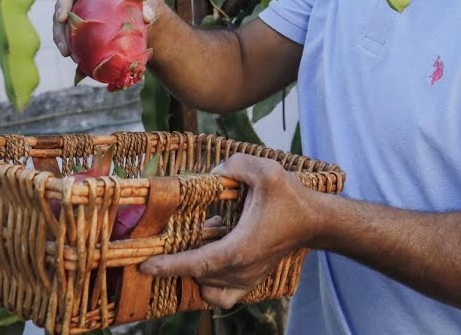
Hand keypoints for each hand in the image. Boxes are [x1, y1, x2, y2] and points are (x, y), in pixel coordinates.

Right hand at [52, 0, 164, 56]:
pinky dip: (78, 54)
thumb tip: (147, 17)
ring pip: (66, 31)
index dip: (62, 3)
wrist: (150, 17)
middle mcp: (83, 0)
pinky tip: (82, 67)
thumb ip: (152, 0)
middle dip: (59, 31)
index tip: (61, 17)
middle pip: (62, 14)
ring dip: (64, 44)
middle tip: (64, 49)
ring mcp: (84, 18)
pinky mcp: (88, 34)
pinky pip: (78, 44)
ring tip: (70, 58)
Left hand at [138, 153, 321, 308]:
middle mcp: (241, 270)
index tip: (146, 265)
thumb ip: (234, 165)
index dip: (170, 266)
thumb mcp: (266, 171)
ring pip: (208, 288)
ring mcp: (246, 279)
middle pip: (198, 276)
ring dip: (195, 270)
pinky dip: (209, 283)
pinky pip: (221, 295)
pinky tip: (210, 253)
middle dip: (177, 263)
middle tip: (166, 242)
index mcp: (240, 249)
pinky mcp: (250, 281)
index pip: (197, 264)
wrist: (315, 221)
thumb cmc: (291, 199)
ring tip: (196, 243)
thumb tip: (210, 174)